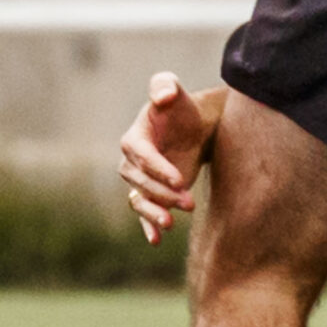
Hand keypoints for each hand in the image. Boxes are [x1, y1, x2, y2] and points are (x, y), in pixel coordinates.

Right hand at [118, 72, 222, 241]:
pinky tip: (156, 240)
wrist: (195, 128)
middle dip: (162, 193)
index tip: (180, 179)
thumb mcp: (175, 91)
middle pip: (141, 182)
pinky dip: (148, 226)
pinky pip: (144, 213)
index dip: (159, 169)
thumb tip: (163, 95)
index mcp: (134, 138)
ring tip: (172, 223)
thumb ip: (165, 86)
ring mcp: (141, 180)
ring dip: (155, 212)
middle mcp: (132, 161)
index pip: (142, 157)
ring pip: (140, 200)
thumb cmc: (183, 108)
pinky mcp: (152, 193)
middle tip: (188, 202)